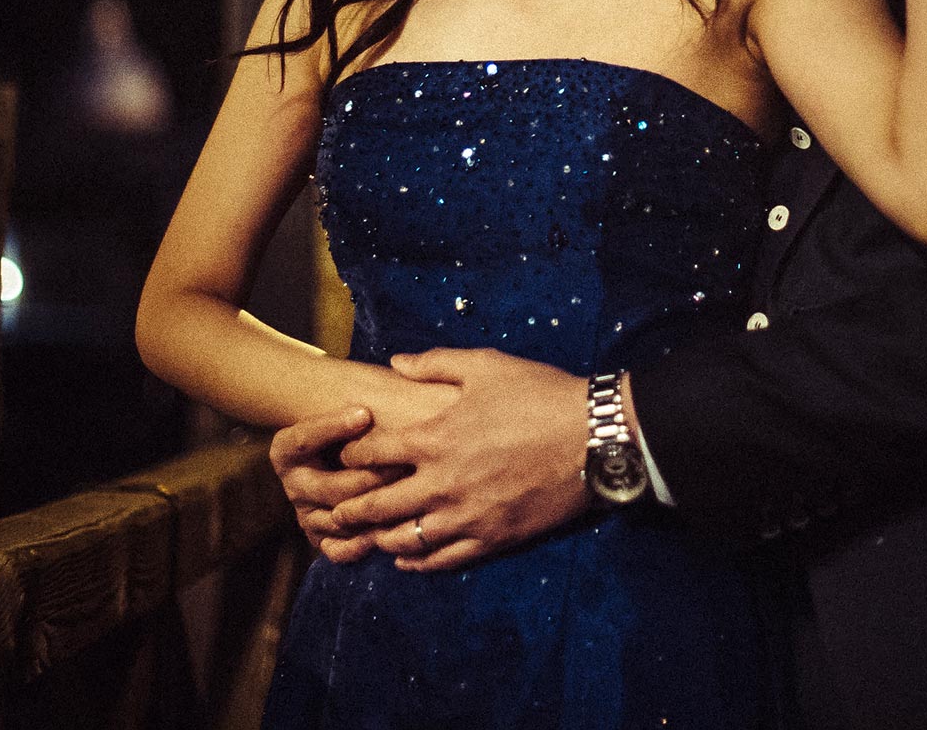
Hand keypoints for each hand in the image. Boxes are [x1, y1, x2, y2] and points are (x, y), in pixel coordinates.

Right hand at [270, 407, 398, 562]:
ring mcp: (307, 514)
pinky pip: (338, 550)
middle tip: (405, 465)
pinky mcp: (322, 539)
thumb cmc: (359, 424)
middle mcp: (294, 484)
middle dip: (371, 477)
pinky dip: (362, 543)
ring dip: (373, 512)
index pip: (304, 438)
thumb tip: (390, 376)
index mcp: (287, 448)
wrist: (354, 456)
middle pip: (331, 487)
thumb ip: (361, 404)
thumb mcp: (352, 409)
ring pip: (339, 520)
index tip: (365, 411)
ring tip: (406, 499)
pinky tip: (388, 531)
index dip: (332, 427)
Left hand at [325, 348, 591, 571]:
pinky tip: (408, 561)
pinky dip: (419, 563)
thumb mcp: (487, 365)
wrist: (594, 437)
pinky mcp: (492, 539)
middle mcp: (442, 483)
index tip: (344, 455)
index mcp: (435, 438)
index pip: (371, 452)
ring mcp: (466, 516)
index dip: (350, 453)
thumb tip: (397, 363)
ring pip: (405, 541)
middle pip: (377, 506)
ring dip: (379, 540)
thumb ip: (436, 364)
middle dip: (348, 509)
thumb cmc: (541, 395)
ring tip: (365, 538)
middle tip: (332, 511)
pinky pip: (444, 560)